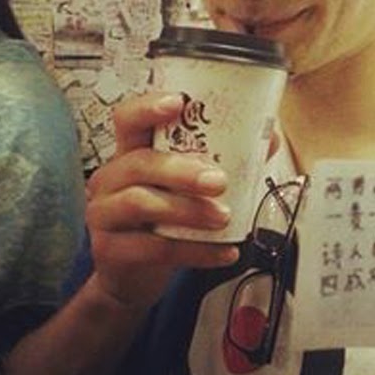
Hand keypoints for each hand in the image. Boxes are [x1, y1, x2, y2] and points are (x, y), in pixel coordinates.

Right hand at [85, 93, 238, 308]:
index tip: (178, 102)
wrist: (134, 272)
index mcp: (132, 152)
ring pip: (141, 203)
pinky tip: (225, 252)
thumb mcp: (187, 184)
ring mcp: (104, 214)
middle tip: (220, 181)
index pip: (128, 118)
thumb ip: (225, 160)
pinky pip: (154, 248)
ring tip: (224, 218)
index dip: (148, 107)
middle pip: (140, 162)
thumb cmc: (164, 216)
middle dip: (183, 170)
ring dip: (189, 210)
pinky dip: (196, 251)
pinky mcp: (110, 250)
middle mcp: (112, 178)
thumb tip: (271, 139)